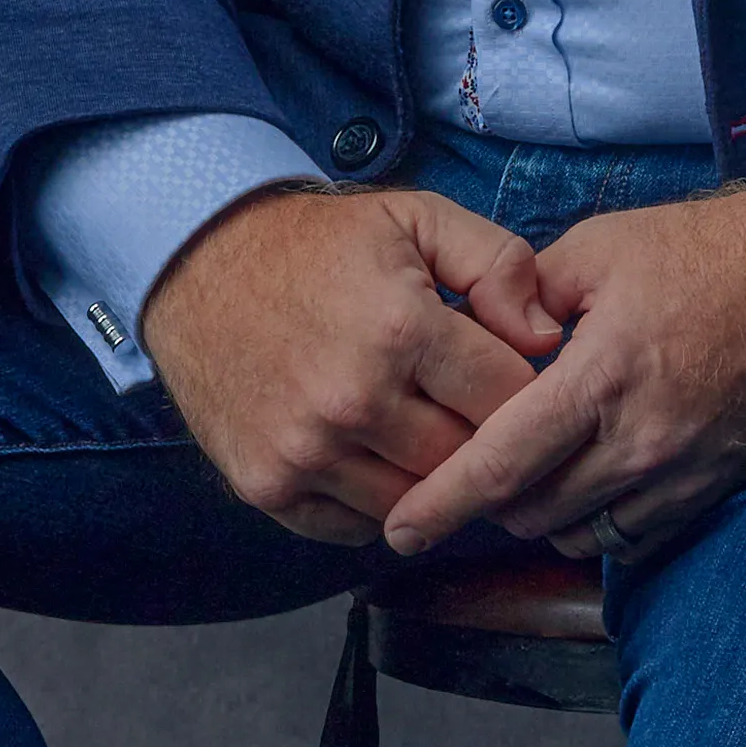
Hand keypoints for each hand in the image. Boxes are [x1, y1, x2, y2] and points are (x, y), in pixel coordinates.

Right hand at [141, 183, 561, 545]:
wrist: (198, 264)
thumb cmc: (317, 243)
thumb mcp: (417, 218)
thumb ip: (500, 266)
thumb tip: (548, 337)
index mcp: (400, 329)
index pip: (509, 397)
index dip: (520, 385)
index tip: (502, 370)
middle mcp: (352, 402)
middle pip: (466, 459)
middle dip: (479, 434)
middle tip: (465, 404)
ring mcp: (305, 453)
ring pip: (416, 502)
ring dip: (427, 473)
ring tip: (419, 425)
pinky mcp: (267, 486)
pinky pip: (355, 527)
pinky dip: (374, 501)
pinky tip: (371, 452)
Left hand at [377, 171, 745, 566]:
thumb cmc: (702, 253)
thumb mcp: (598, 248)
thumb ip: (524, 297)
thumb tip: (476, 337)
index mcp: (602, 376)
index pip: (503, 463)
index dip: (443, 503)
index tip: (400, 529)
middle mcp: (639, 441)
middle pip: (532, 510)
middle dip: (487, 501)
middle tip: (464, 471)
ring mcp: (679, 472)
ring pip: (578, 532)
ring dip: (539, 514)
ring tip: (523, 473)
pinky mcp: (709, 487)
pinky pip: (632, 538)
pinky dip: (593, 523)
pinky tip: (581, 486)